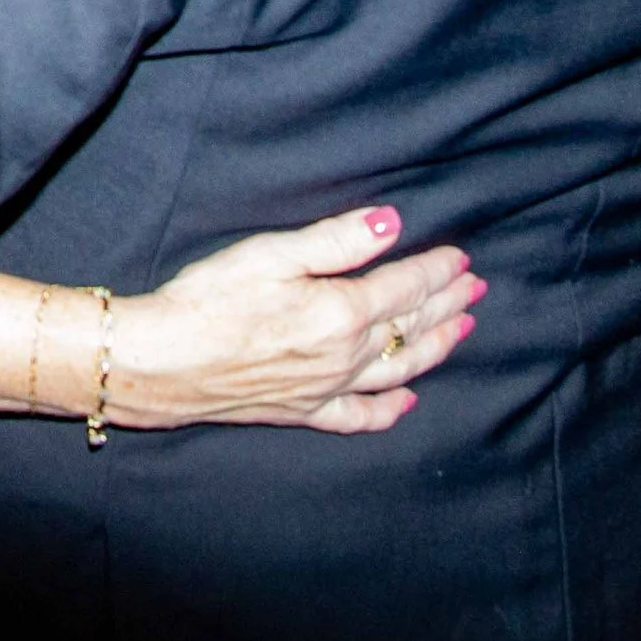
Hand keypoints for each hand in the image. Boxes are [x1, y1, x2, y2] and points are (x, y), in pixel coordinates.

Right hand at [108, 206, 478, 435]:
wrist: (163, 361)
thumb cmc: (209, 299)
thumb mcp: (271, 253)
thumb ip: (336, 240)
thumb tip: (391, 224)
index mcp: (340, 311)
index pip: (404, 287)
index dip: (436, 270)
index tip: (460, 256)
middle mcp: (344, 356)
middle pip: (410, 327)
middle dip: (448, 304)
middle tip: (476, 288)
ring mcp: (327, 389)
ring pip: (399, 369)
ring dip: (436, 347)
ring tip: (462, 329)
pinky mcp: (304, 411)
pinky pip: (361, 416)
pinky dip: (391, 408)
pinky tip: (408, 400)